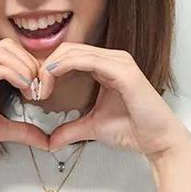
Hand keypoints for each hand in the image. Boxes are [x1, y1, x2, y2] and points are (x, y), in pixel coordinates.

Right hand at [0, 38, 49, 167]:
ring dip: (25, 69)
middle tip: (40, 89)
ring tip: (32, 91)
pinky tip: (23, 89)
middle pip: (8, 46)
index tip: (41, 89)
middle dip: (30, 64)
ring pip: (2, 52)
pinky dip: (13, 74)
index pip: (9, 50)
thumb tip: (46, 140)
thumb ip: (22, 130)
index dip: (30, 65)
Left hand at [37, 42, 190, 160]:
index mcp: (106, 66)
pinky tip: (51, 80)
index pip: (68, 56)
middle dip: (44, 68)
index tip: (35, 92)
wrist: (157, 141)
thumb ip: (70, 130)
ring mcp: (119, 61)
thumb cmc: (133, 130)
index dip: (47, 70)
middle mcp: (113, 58)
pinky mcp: (123, 71)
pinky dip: (64, 67)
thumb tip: (50, 141)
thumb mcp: (92, 128)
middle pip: (67, 50)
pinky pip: (87, 60)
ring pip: (73, 51)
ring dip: (50, 68)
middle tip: (33, 91)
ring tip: (39, 89)